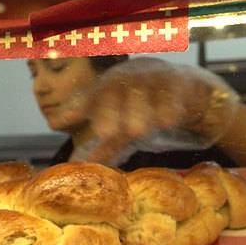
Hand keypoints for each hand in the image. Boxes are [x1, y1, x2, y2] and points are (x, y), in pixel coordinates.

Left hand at [60, 58, 211, 164]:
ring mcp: (152, 77)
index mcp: (108, 89)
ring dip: (139, 110)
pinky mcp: (178, 81)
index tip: (58, 122)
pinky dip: (169, 105)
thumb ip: (105, 147)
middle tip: (104, 132)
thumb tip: (79, 167)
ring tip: (136, 131)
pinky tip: (166, 121)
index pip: (87, 98)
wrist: (188, 88)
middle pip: (113, 89)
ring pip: (143, 90)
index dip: (72, 108)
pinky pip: (173, 90)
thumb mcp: (125, 129)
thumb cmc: (147, 110)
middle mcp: (127, 79)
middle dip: (108, 109)